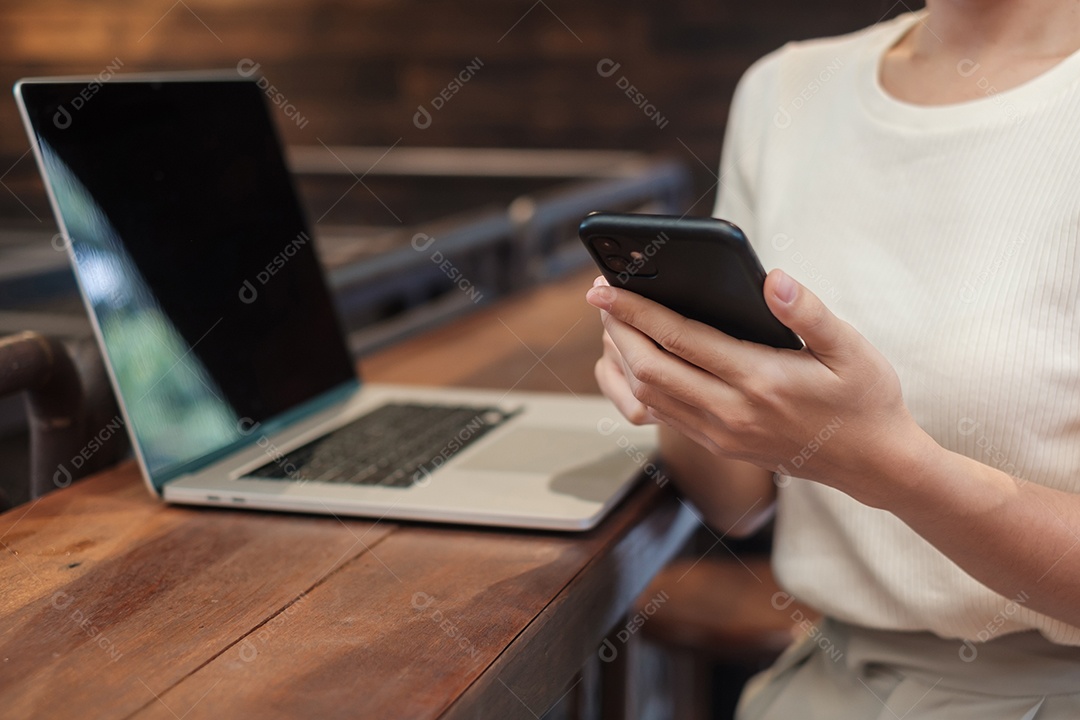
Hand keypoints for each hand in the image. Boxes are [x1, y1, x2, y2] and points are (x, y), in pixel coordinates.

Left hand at [586, 270, 931, 507]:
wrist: (873, 464)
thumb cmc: (864, 398)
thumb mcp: (850, 348)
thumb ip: (809, 312)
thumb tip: (773, 279)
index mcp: (759, 381)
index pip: (679, 339)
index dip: (635, 311)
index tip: (604, 289)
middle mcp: (731, 413)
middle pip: (649, 369)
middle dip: (616, 330)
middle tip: (598, 298)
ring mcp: (721, 435)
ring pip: (649, 396)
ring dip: (622, 358)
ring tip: (612, 323)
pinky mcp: (719, 446)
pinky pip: (662, 417)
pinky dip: (637, 388)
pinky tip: (633, 362)